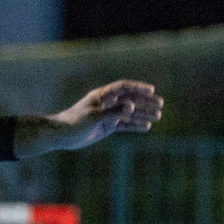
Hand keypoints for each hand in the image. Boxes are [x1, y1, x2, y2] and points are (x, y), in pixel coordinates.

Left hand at [18, 81, 163, 156]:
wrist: (62, 136)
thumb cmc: (76, 123)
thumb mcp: (96, 117)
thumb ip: (114, 111)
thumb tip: (133, 106)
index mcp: (102, 96)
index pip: (123, 88)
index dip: (138, 88)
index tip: (152, 90)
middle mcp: (106, 103)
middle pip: (130, 99)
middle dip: (145, 102)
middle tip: (160, 104)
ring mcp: (108, 114)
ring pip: (130, 113)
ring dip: (144, 114)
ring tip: (158, 117)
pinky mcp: (107, 126)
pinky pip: (125, 124)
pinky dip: (135, 125)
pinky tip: (147, 127)